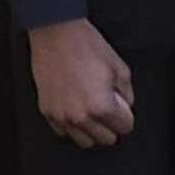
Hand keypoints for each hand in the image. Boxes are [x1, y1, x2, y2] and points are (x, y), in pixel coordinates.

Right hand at [26, 19, 134, 149]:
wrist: (56, 34)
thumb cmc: (86, 46)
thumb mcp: (119, 67)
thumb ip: (127, 93)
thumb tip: (125, 106)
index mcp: (102, 106)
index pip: (125, 127)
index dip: (126, 115)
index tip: (122, 107)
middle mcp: (81, 116)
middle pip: (106, 139)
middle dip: (111, 125)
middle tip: (109, 109)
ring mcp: (62, 116)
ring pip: (85, 141)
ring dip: (92, 130)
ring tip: (92, 112)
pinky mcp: (48, 111)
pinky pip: (64, 131)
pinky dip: (72, 125)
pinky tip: (76, 109)